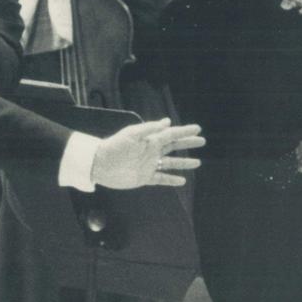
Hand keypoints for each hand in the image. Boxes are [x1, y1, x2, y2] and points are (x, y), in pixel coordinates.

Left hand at [90, 119, 204, 189]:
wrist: (99, 165)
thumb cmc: (114, 147)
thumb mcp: (132, 134)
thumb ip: (150, 129)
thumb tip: (167, 121)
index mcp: (149, 140)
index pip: (171, 134)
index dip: (184, 131)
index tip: (198, 128)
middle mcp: (151, 152)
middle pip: (173, 147)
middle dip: (187, 144)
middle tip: (202, 141)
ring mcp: (148, 165)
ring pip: (170, 164)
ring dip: (184, 163)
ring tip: (198, 162)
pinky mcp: (144, 178)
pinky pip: (161, 179)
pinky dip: (172, 179)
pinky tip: (182, 180)